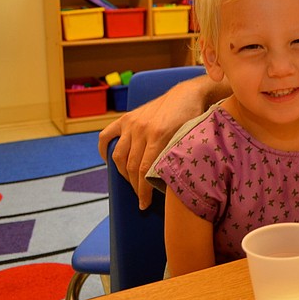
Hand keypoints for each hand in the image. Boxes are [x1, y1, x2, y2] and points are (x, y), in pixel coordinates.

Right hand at [98, 78, 211, 208]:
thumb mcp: (188, 139)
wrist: (188, 94)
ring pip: (119, 156)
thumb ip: (176, 158)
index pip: (145, 170)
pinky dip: (104, 149)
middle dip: (135, 186)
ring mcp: (132, 123)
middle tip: (140, 198)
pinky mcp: (126, 118)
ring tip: (131, 183)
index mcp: (159, 135)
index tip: (144, 204)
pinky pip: (107, 135)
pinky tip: (109, 162)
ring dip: (123, 174)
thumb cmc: (193, 120)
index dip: (143, 191)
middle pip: (132, 166)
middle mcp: (142, 129)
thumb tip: (168, 185)